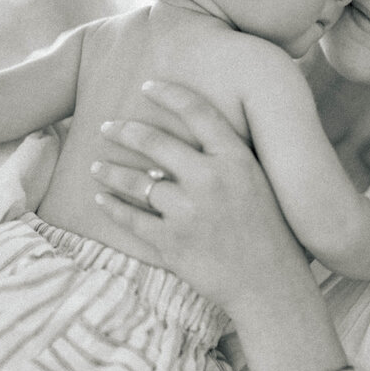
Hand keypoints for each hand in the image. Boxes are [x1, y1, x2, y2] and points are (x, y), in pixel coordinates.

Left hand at [91, 81, 311, 315]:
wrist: (272, 285)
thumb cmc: (272, 233)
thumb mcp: (260, 184)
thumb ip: (230, 159)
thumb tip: (198, 136)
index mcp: (237, 160)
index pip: (198, 112)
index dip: (169, 94)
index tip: (147, 86)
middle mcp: (211, 179)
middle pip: (156, 142)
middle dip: (124, 131)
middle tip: (107, 126)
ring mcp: (189, 212)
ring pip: (137, 181)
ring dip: (111, 171)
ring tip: (97, 166)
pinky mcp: (172, 243)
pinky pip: (132, 218)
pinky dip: (113, 207)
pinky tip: (102, 198)